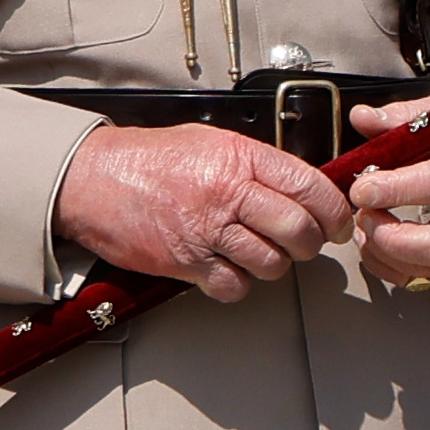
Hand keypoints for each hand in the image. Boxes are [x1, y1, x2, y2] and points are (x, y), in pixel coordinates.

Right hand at [59, 120, 348, 294]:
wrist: (90, 178)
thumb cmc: (150, 160)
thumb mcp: (211, 142)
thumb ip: (257, 164)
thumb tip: (305, 186)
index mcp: (240, 158)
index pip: (311, 187)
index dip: (335, 212)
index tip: (339, 224)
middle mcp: (227, 192)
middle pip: (299, 231)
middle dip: (310, 244)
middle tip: (302, 244)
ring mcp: (206, 230)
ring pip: (273, 264)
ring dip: (273, 265)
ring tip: (256, 252)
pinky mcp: (185, 262)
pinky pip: (234, 286)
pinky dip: (237, 284)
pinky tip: (227, 268)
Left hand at [349, 100, 429, 287]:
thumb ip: (404, 118)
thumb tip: (362, 118)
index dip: (397, 189)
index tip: (362, 188)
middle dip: (390, 237)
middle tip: (364, 213)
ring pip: (425, 269)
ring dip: (381, 250)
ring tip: (365, 220)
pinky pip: (415, 278)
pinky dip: (384, 264)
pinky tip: (374, 238)